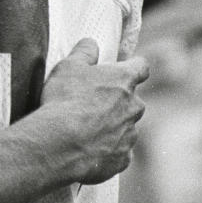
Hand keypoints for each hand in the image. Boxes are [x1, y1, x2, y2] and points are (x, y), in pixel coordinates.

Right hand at [40, 39, 149, 184]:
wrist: (60, 144)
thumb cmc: (64, 101)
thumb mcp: (67, 67)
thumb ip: (83, 52)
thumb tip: (91, 43)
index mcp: (124, 80)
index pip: (141, 67)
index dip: (134, 67)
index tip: (125, 70)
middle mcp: (134, 106)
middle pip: (133, 101)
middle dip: (118, 103)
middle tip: (93, 106)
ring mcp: (131, 135)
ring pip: (127, 128)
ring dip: (113, 128)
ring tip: (86, 132)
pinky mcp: (123, 159)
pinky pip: (119, 153)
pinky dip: (108, 151)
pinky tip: (89, 150)